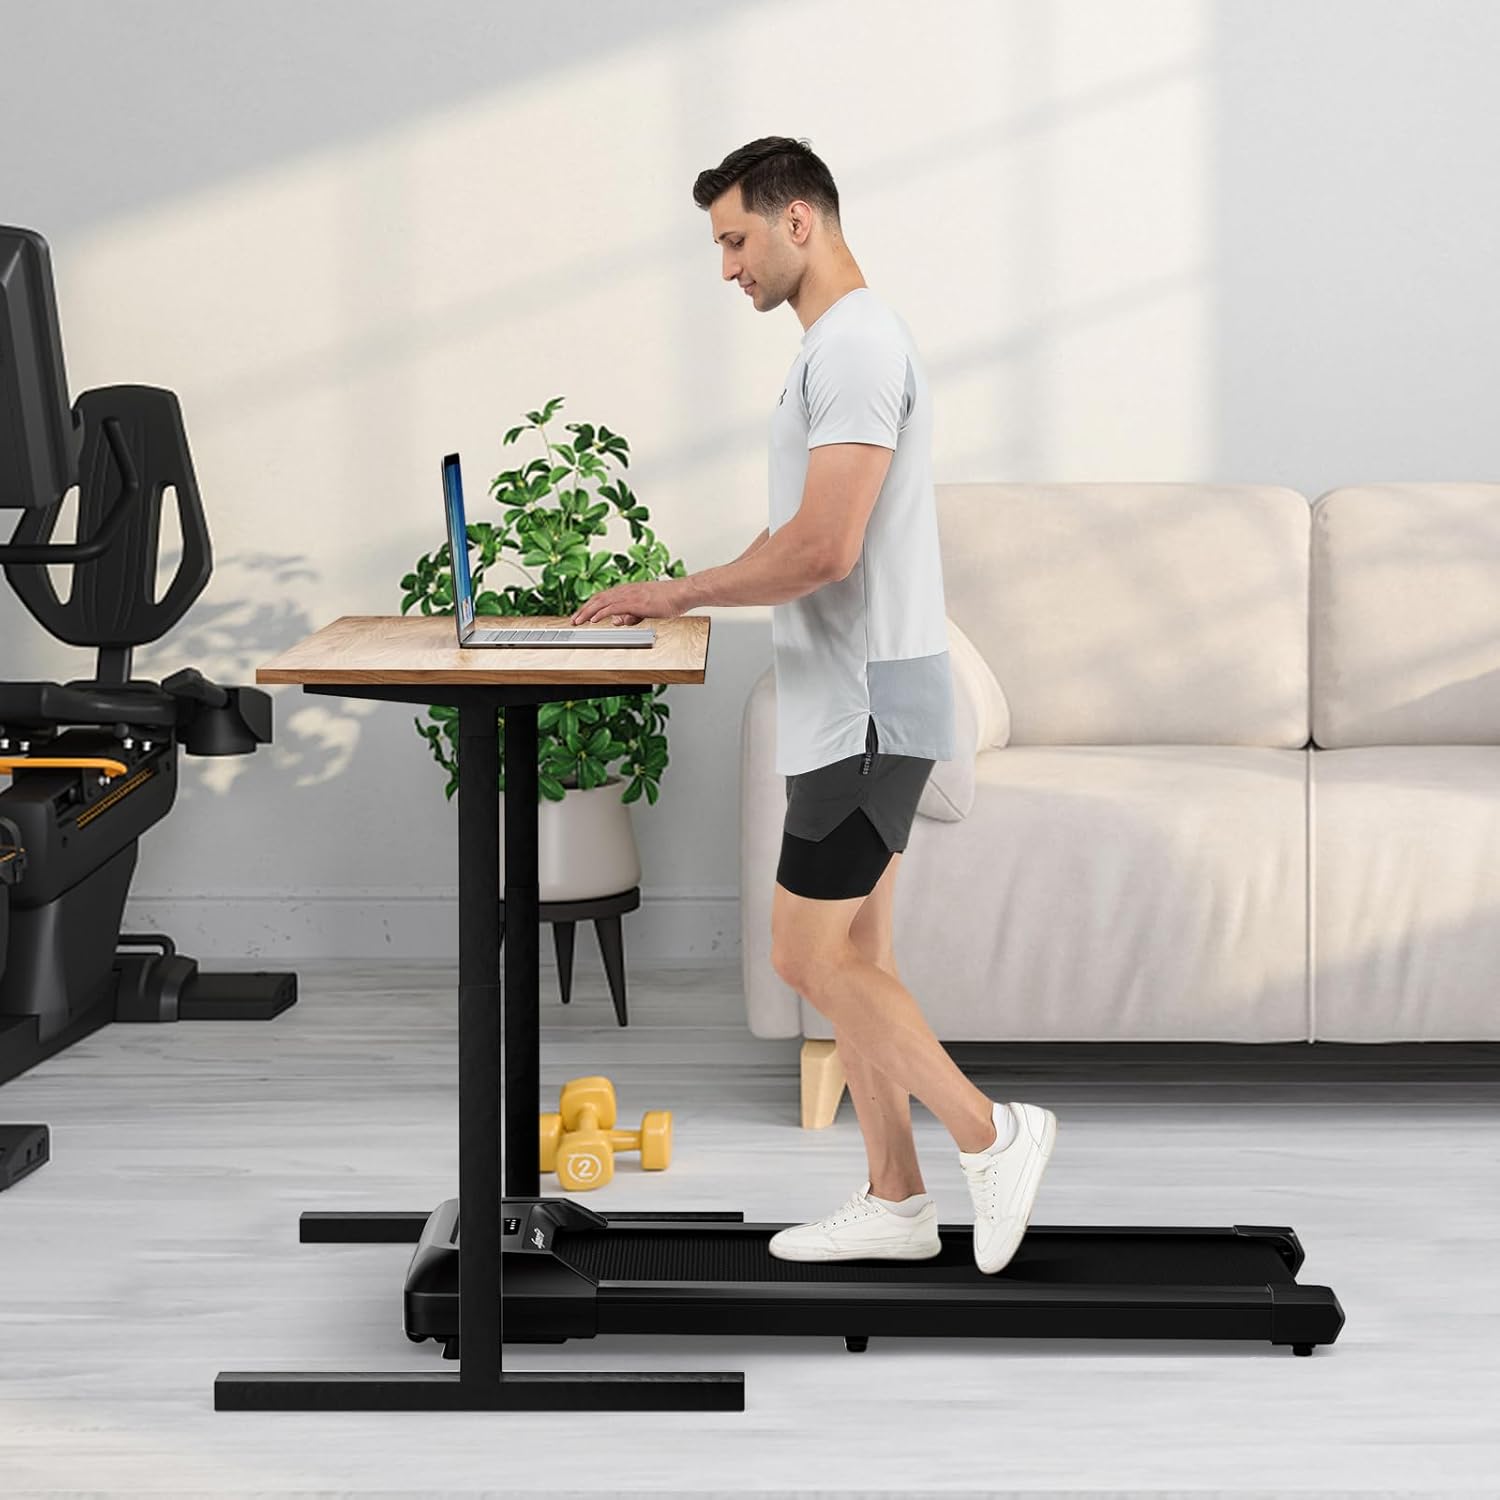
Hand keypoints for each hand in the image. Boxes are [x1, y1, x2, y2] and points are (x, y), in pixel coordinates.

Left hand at [570, 578, 687, 626]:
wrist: (681, 593)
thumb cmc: (668, 600)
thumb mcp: (646, 609)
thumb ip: (630, 615)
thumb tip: (616, 621)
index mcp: (628, 590)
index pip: (603, 597)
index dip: (590, 605)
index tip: (581, 614)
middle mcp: (626, 590)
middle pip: (598, 598)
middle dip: (584, 609)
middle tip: (573, 619)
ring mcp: (629, 595)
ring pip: (602, 602)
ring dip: (587, 611)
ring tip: (578, 620)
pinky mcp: (634, 602)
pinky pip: (613, 607)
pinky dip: (601, 613)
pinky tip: (594, 619)